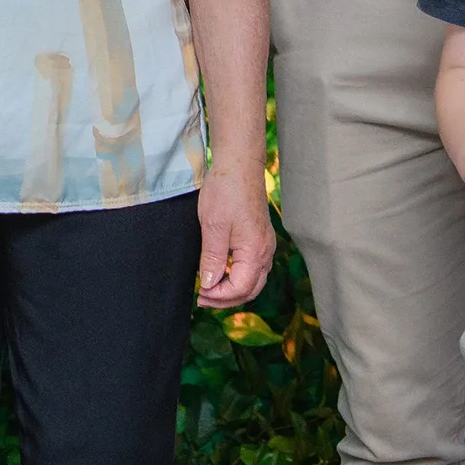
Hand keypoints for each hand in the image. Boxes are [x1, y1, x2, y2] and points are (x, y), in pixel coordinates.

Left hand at [195, 166, 275, 308]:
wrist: (239, 165)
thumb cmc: (225, 192)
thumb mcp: (213, 227)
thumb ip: (212, 259)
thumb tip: (209, 285)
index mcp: (255, 252)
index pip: (240, 289)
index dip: (218, 296)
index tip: (199, 294)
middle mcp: (265, 252)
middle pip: (250, 289)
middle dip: (226, 299)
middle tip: (202, 298)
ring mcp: (265, 245)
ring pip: (254, 280)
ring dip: (233, 290)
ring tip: (210, 289)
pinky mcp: (260, 237)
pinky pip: (253, 267)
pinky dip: (238, 277)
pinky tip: (222, 273)